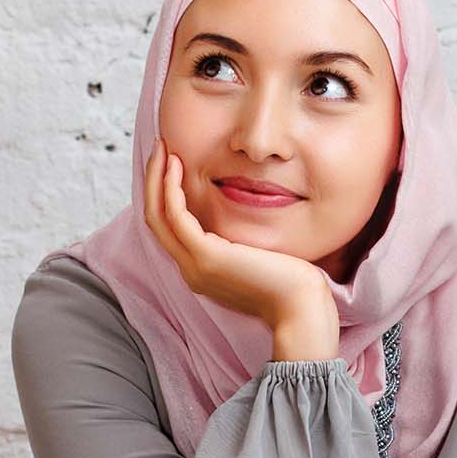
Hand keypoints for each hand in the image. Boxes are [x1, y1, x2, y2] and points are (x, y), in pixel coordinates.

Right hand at [144, 135, 338, 344]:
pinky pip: (176, 217)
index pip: (171, 229)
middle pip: (156, 221)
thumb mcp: (260, 256)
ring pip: (157, 217)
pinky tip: (176, 165)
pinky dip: (171, 189)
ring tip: (163, 148)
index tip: (173, 163)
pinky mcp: (207, 258)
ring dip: (156, 179)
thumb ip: (244, 242)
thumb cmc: (293, 284)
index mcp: (202, 270)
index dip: (165, 194)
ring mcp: (195, 266)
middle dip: (154, 181)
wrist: (302, 310)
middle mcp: (191, 269)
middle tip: (160, 147)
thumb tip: (248, 220)